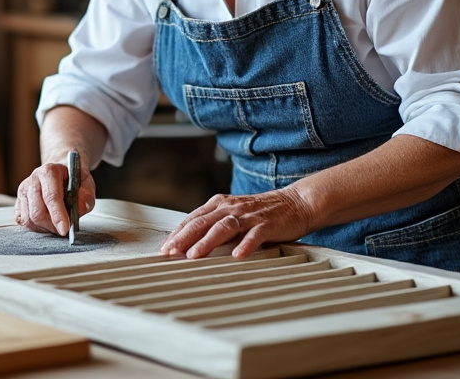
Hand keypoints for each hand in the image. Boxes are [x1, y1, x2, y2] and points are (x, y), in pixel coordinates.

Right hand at [14, 161, 95, 236]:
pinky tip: (45, 223)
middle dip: (51, 226)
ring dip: (43, 228)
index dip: (58, 215)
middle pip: (36, 212)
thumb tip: (80, 209)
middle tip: (63, 229)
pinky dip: (34, 227)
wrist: (60, 170)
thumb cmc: (72, 178)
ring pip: (28, 219)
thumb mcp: (86, 181)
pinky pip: (22, 220)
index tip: (65, 229)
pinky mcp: (19, 201)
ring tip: (55, 224)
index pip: (51, 197)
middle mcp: (33, 180)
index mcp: (49, 171)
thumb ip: (87, 195)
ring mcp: (23, 191)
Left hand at [161, 189, 316, 258]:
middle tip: (170, 252)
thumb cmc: (262, 213)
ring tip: (194, 255)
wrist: (295, 203)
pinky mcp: (267, 224)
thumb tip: (190, 243)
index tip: (164, 248)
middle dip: (184, 238)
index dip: (177, 233)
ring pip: (224, 227)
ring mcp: (249, 215)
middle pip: (203, 222)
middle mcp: (231, 208)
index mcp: (220, 205)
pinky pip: (255, 235)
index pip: (193, 219)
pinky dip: (245, 244)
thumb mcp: (233, 215)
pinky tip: (237, 254)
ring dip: (207, 242)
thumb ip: (214, 226)